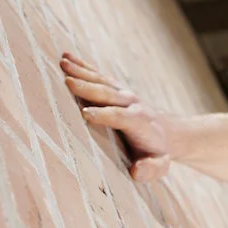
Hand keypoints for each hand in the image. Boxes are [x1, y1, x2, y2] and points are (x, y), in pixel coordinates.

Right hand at [59, 52, 173, 180]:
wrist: (166, 133)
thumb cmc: (156, 153)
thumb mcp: (159, 165)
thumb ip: (152, 168)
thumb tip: (137, 171)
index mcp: (138, 122)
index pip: (119, 117)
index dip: (104, 115)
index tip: (85, 114)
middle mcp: (131, 103)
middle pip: (107, 94)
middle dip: (88, 88)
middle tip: (67, 82)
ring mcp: (123, 93)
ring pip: (101, 81)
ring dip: (81, 71)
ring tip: (62, 63)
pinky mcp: (116, 88)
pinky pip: (98, 75)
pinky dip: (82, 66)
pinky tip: (65, 56)